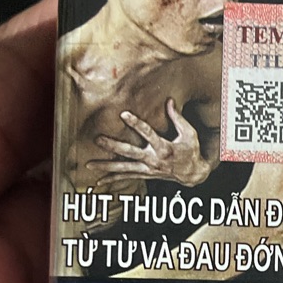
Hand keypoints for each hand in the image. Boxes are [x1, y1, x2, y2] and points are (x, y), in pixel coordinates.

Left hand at [87, 99, 211, 187]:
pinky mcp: (145, 175)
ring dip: (106, 167)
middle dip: (113, 147)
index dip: (136, 124)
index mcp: (165, 148)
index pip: (148, 134)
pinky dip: (112, 180)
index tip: (124, 114)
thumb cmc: (191, 151)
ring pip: (124, 168)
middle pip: (130, 153)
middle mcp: (154, 160)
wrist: (193, 174)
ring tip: (89, 164)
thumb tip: (169, 100)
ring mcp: (148, 169)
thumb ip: (177, 118)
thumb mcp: (189, 134)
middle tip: (97, 140)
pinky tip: (99, 181)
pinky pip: (127, 178)